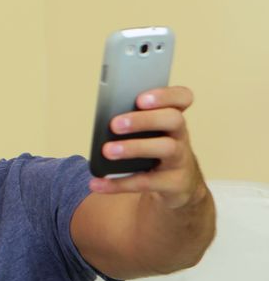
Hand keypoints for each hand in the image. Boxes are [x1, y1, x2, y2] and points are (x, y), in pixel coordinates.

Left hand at [90, 86, 207, 208]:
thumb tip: (102, 126)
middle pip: (173, 119)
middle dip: (144, 120)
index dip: (165, 95)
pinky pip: (146, 182)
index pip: (182, 98)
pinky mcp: (175, 183)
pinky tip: (97, 183)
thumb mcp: (146, 135)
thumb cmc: (153, 151)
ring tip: (107, 151)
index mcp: (172, 118)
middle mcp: (180, 135)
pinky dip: (118, 183)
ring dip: (134, 148)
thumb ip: (129, 125)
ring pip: (165, 148)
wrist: (178, 185)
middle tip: (114, 124)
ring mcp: (181, 159)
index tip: (140, 98)